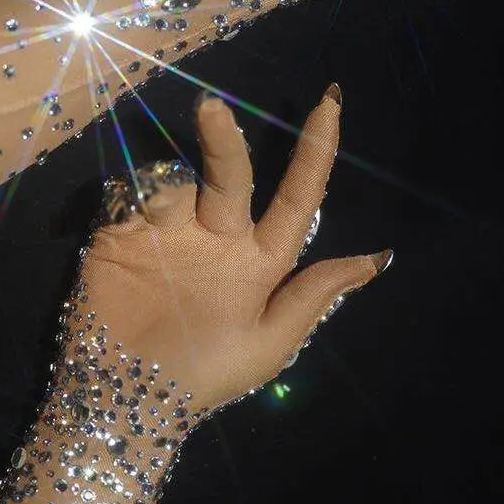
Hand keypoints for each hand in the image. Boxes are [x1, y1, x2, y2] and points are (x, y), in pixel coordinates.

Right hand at [71, 85, 390, 418]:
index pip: (296, 199)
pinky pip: (131, 198)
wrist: (126, 401)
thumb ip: (315, 295)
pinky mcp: (122, 233)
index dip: (315, 154)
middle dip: (224, 141)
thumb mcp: (269, 345)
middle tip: (213, 109)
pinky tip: (132, 220)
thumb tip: (380, 257)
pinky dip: (134, 198)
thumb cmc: (206, 375)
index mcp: (259, 259)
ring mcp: (169, 231)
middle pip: (231, 175)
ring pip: (178, 182)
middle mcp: (218, 234)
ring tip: (156, 216)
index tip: (331, 103)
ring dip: (172, 186)